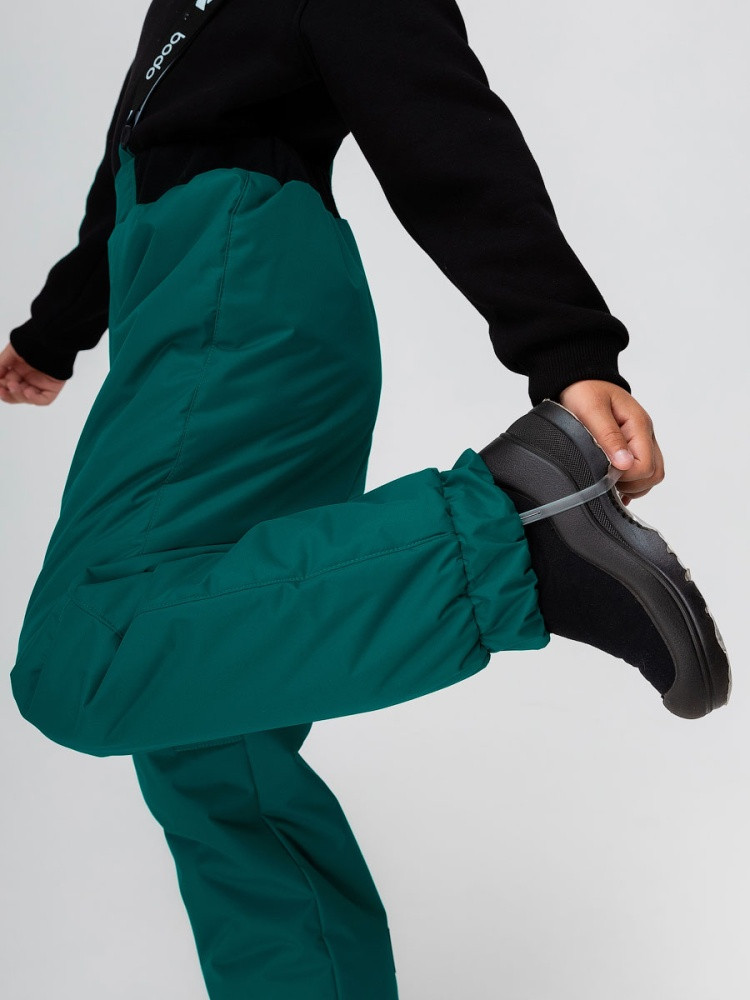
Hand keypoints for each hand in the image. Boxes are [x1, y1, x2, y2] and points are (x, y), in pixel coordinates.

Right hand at [0, 342, 65, 405]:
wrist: (52, 338)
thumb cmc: (32, 341)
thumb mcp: (12, 352)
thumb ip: (1, 365)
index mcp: (19, 370)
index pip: (7, 384)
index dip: (1, 387)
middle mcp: (29, 378)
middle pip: (16, 393)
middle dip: (8, 393)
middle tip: (2, 389)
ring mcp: (41, 384)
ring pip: (27, 397)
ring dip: (18, 394)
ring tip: (13, 385)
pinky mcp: (52, 388)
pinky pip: (43, 399)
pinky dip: (34, 399)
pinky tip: (27, 391)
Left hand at [556, 380, 663, 505]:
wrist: (582, 379)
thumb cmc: (586, 391)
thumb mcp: (592, 410)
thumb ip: (609, 437)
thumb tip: (625, 464)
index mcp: (639, 425)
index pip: (646, 466)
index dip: (625, 476)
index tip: (604, 471)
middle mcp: (645, 435)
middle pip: (654, 474)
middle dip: (631, 484)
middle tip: (606, 477)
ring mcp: (642, 441)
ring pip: (651, 476)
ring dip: (631, 484)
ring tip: (609, 479)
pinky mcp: (634, 446)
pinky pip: (643, 473)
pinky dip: (631, 483)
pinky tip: (615, 484)